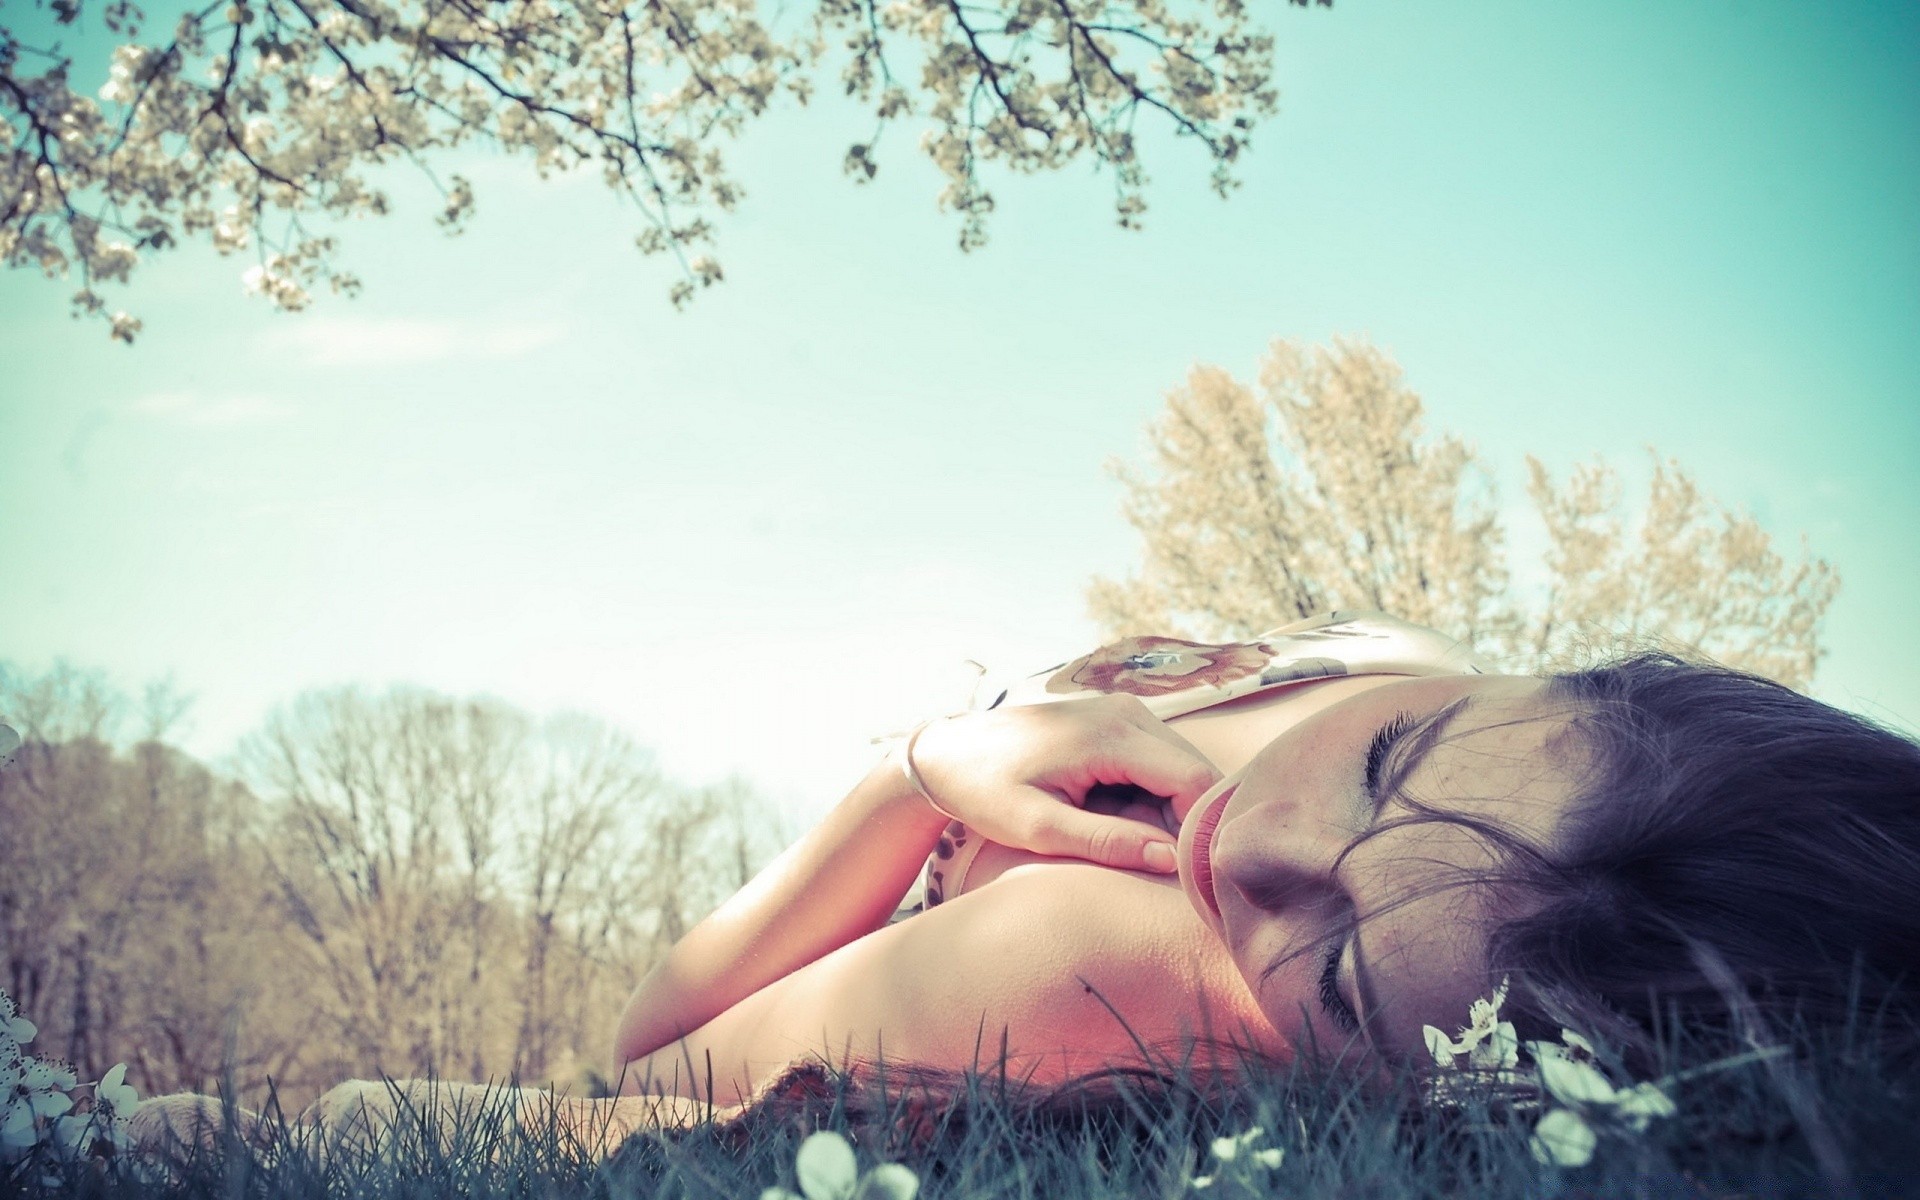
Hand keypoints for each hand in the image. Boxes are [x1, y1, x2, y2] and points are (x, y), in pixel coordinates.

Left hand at [904, 694, 1221, 874]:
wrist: (947, 754)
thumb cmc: (983, 791)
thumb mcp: (1039, 828)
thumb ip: (1107, 842)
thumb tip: (1170, 860)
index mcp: (1111, 734)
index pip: (1195, 781)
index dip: (1200, 831)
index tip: (1186, 875)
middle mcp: (1127, 712)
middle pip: (1197, 772)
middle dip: (1189, 822)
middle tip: (1159, 866)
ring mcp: (1124, 711)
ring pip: (1184, 767)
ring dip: (1172, 810)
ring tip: (1133, 844)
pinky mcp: (1118, 719)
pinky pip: (1161, 761)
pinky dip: (1156, 795)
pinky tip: (1123, 821)